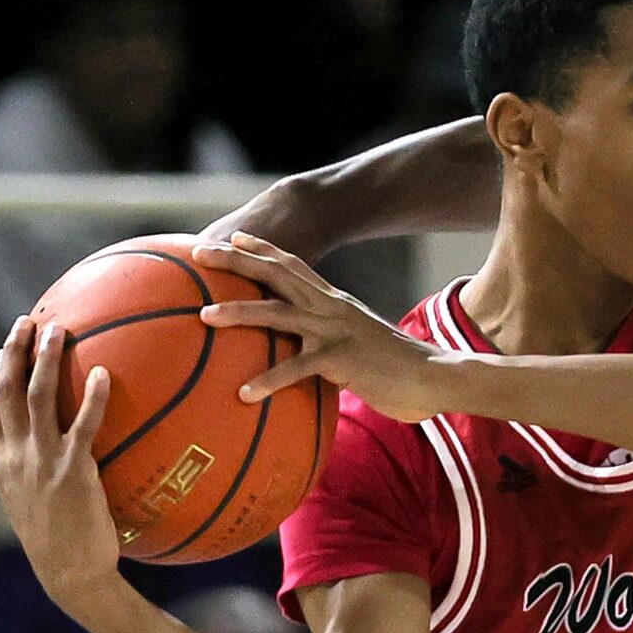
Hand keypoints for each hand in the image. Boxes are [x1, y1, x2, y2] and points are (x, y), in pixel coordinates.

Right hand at [0, 317, 120, 619]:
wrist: (70, 574)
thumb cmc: (62, 543)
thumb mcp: (37, 504)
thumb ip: (40, 472)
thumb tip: (63, 447)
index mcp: (2, 464)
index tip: (9, 343)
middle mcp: (15, 457)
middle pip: (6, 391)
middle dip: (14, 351)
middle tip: (29, 321)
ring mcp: (41, 463)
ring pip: (37, 398)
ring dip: (46, 360)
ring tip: (60, 330)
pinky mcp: (73, 472)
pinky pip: (83, 426)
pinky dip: (92, 398)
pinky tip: (104, 375)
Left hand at [191, 233, 453, 423]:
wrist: (435, 378)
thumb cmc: (396, 371)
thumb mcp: (359, 346)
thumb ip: (331, 345)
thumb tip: (306, 359)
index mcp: (335, 303)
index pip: (293, 266)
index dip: (261, 250)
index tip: (231, 238)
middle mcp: (332, 309)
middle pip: (277, 276)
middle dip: (236, 262)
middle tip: (198, 254)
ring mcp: (336, 331)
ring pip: (279, 314)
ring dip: (240, 312)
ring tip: (204, 317)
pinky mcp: (343, 359)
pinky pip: (297, 368)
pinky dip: (269, 380)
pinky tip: (244, 394)